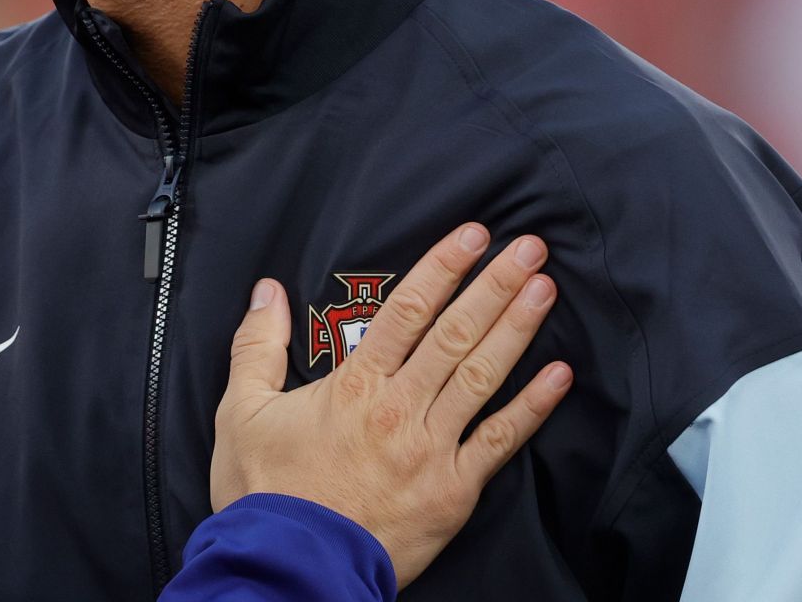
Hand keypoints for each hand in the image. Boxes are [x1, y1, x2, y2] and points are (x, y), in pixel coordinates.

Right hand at [209, 225, 570, 587]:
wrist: (291, 565)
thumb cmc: (267, 492)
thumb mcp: (242, 410)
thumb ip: (255, 346)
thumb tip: (267, 292)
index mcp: (354, 384)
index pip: (407, 310)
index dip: (443, 267)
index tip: (473, 236)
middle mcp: (400, 407)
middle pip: (456, 333)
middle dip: (495, 285)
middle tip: (529, 248)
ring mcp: (432, 448)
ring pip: (483, 376)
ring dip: (517, 329)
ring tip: (544, 290)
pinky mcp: (454, 490)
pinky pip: (501, 442)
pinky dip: (533, 408)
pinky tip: (559, 376)